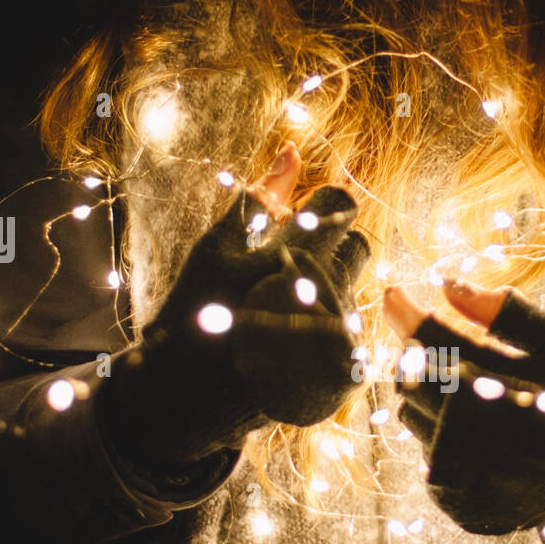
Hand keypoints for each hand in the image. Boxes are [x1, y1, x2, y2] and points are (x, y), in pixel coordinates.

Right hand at [101, 143, 369, 468]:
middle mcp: (325, 294)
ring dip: (327, 288)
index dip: (321, 208)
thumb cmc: (196, 310)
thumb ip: (262, 196)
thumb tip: (293, 150)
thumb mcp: (220, 246)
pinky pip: (351, 330)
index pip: (338, 206)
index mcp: (295, 256)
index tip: (300, 222)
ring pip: (354, 289)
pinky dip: (324, 329)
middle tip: (290, 266)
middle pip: (356, 246)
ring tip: (284, 306)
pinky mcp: (344, 371)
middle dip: (330, 248)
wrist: (188, 394)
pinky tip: (290, 340)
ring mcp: (337, 336)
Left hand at [383, 279, 544, 536]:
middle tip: (429, 338)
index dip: (408, 316)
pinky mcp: (458, 499)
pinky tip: (468, 420)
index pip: (433, 348)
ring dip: (422, 391)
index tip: (393, 294)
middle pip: (410, 382)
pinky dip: (436, 427)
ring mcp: (463, 475)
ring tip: (459, 380)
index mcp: (498, 391)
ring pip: (411, 417)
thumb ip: (504, 312)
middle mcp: (473, 438)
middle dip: (414, 354)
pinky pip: (424, 451)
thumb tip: (446, 284)